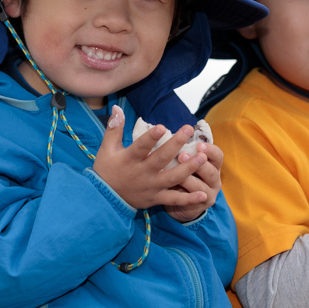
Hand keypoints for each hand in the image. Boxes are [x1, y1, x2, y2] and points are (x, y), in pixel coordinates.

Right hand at [92, 106, 209, 210]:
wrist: (104, 200)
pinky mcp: (156, 198)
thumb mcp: (107, 149)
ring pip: (172, 178)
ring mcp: (151, 187)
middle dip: (176, 144)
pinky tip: (203, 194)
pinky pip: (174, 199)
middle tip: (189, 129)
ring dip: (189, 168)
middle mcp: (142, 173)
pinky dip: (189, 199)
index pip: (141, 147)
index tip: (163, 126)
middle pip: (161, 158)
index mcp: (129, 159)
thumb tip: (116, 107)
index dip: (151, 137)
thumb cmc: (106, 170)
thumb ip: (114, 128)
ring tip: (203, 157)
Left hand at [166, 142, 223, 222]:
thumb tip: (172, 138)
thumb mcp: (187, 163)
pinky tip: (178, 191)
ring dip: (189, 180)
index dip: (209, 150)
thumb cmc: (183, 175)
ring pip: (201, 187)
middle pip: (211, 171)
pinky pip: (192, 201)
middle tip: (183, 155)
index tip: (198, 144)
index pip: (217, 155)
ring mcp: (209, 194)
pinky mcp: (200, 206)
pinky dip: (186, 197)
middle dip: (198, 164)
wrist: (181, 201)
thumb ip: (185, 153)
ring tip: (177, 174)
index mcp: (213, 165)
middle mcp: (214, 179)